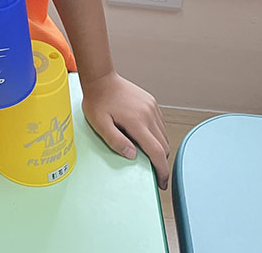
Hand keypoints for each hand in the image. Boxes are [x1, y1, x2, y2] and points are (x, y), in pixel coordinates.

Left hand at [81, 70, 169, 188]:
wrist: (100, 77)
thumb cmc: (97, 101)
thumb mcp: (99, 124)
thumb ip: (115, 141)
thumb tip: (132, 155)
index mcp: (137, 121)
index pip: (157, 152)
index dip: (162, 171)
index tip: (162, 183)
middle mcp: (148, 114)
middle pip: (164, 145)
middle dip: (162, 162)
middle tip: (155, 174)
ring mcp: (151, 107)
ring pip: (164, 135)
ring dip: (160, 148)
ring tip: (150, 157)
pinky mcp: (151, 102)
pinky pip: (160, 124)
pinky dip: (158, 135)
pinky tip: (148, 138)